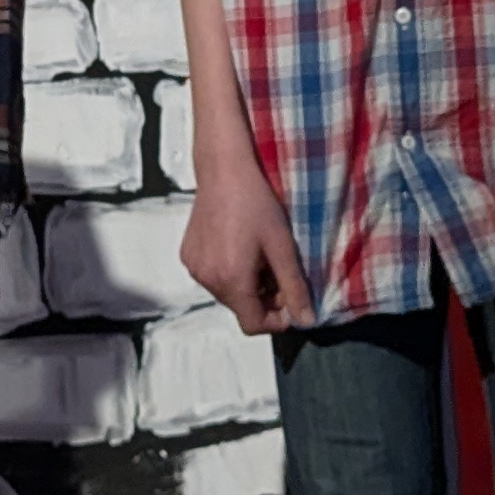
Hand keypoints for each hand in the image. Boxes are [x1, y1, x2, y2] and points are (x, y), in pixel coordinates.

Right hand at [180, 153, 315, 335]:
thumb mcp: (283, 246)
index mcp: (231, 280)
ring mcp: (194, 268)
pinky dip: (229, 272)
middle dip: (263, 298)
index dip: (276, 319)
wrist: (223, 170)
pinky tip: (239, 246)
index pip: (253, 324)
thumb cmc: (256, 204)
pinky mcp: (188, 255)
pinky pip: (213, 277)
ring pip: (227, 294)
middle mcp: (207, 279)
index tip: (290, 298)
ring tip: (259, 255)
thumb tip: (306, 320)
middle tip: (278, 269)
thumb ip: (294, 287)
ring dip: (247, 285)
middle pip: (240, 309)